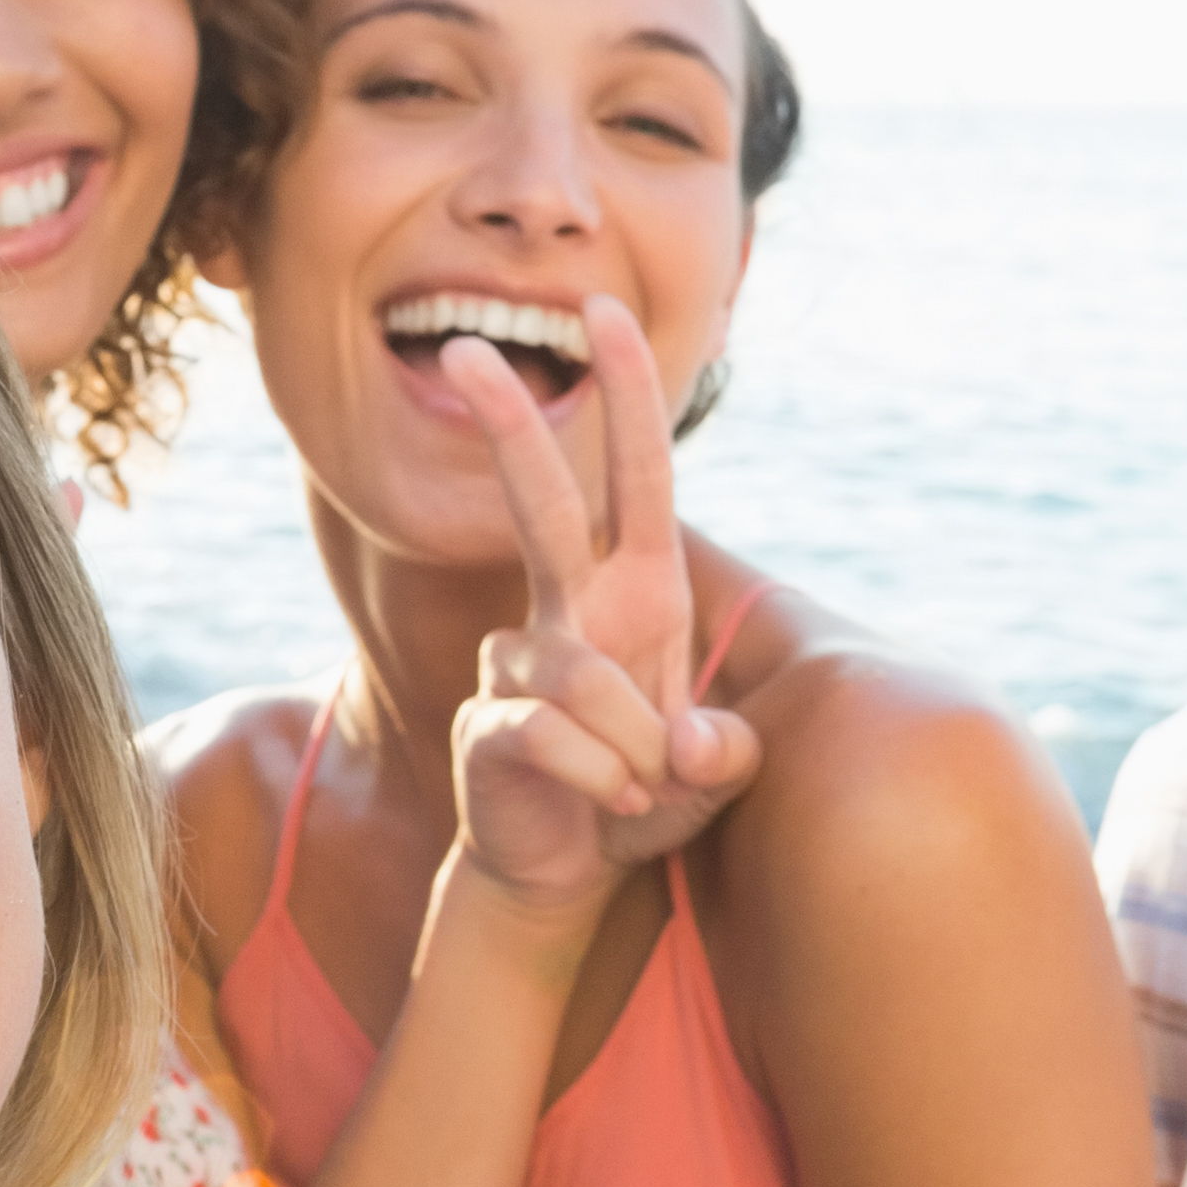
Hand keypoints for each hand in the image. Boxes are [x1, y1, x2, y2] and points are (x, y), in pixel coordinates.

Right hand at [441, 298, 756, 918]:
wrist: (562, 874)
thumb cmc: (640, 799)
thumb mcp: (709, 776)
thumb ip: (724, 755)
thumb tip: (692, 744)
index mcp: (635, 594)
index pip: (636, 478)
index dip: (628, 397)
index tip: (605, 312)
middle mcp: (570, 612)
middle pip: (541, 503)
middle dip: (510, 424)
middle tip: (462, 347)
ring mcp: (517, 663)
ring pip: (581, 675)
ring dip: (632, 748)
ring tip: (639, 794)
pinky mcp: (485, 723)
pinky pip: (550, 736)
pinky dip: (599, 780)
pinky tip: (607, 810)